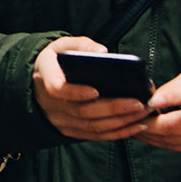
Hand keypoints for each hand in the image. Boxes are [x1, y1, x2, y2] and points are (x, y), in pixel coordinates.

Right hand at [33, 36, 153, 142]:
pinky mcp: (72, 131)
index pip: (57, 88)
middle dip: (113, 108)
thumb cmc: (55, 62)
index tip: (95, 91)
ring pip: (92, 126)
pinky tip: (136, 125)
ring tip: (143, 113)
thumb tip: (103, 52)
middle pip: (83, 111)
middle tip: (138, 103)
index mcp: (46, 76)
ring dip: (120, 122)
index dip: (75, 92)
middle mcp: (51, 103)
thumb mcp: (61, 46)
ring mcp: (61, 120)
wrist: (38, 85)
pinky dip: (118, 133)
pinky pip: (96, 136)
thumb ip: (81, 45)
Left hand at [138, 69, 180, 154]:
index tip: (152, 100)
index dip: (169, 97)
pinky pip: (176, 147)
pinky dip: (159, 141)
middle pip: (175, 125)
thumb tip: (152, 98)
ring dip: (149, 134)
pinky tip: (148, 133)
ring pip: (172, 140)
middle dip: (147, 123)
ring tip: (132, 125)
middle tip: (129, 117)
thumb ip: (174, 87)